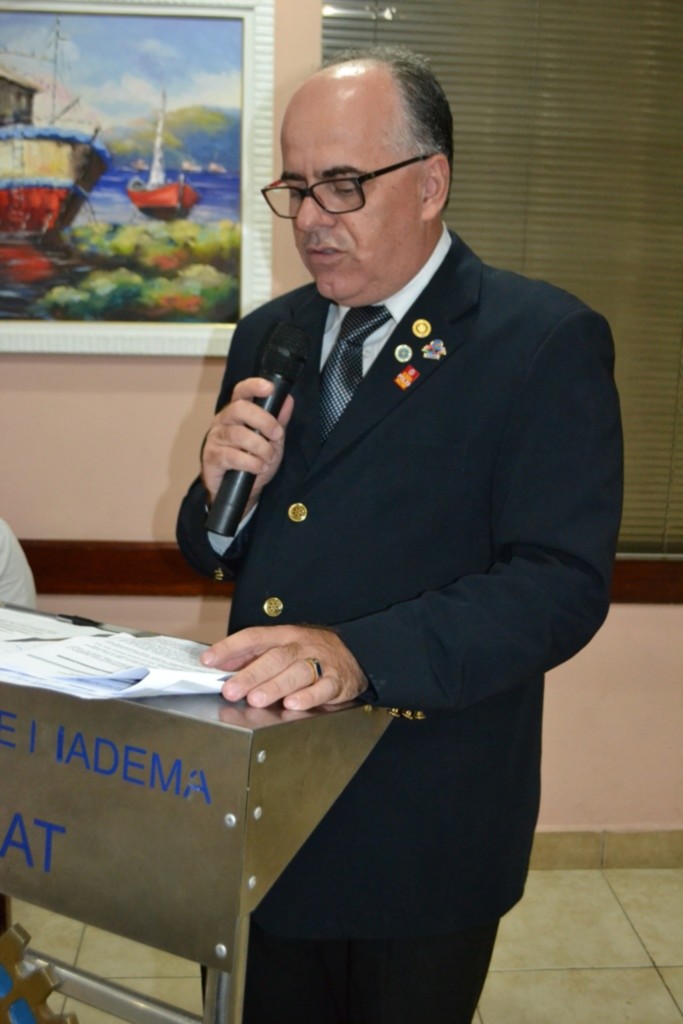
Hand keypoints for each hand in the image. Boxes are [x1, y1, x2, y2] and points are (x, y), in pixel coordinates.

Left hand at [200, 624, 367, 710]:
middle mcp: (300, 646)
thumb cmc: (310, 652)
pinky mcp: (336, 681)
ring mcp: (319, 663)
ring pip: (296, 672)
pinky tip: (293, 704)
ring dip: (275, 686)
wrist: (354, 653)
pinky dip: (308, 697)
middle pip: (274, 657)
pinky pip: (322, 688)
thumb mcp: (281, 646)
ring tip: (257, 699)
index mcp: (283, 635)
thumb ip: (251, 655)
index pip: (253, 637)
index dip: (229, 648)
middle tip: (231, 690)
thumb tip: (219, 664)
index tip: (208, 660)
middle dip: (251, 674)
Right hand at [201, 377, 294, 509]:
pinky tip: (259, 468)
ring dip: (260, 447)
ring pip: (238, 434)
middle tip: (277, 434)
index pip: (241, 391)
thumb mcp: (272, 441)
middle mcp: (223, 421)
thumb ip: (278, 421)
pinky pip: (232, 456)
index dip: (253, 386)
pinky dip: (251, 463)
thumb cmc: (254, 461)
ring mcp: (215, 439)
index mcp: (237, 412)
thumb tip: (288, 400)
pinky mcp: (212, 458)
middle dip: (263, 420)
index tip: (270, 388)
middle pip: (238, 408)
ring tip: (269, 458)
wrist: (241, 491)